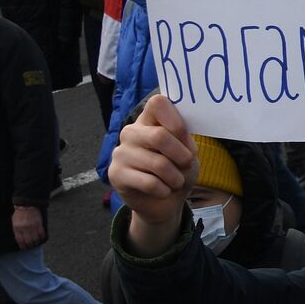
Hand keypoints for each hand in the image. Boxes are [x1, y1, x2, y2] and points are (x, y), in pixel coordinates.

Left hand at [12, 205, 43, 248]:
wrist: (26, 205)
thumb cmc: (20, 214)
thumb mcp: (14, 222)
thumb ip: (17, 230)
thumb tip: (19, 238)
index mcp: (17, 228)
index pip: (20, 240)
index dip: (22, 245)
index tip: (24, 248)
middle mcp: (24, 228)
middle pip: (28, 241)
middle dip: (29, 245)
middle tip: (31, 245)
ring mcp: (32, 226)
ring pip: (35, 238)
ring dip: (36, 242)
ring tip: (36, 242)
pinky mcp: (38, 224)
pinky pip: (41, 233)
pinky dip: (42, 236)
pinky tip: (41, 237)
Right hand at [109, 95, 199, 250]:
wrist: (164, 200)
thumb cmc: (177, 169)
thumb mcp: (188, 152)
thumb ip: (184, 139)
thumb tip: (181, 132)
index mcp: (149, 119)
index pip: (158, 103)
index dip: (176, 120)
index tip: (184, 135)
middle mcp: (131, 132)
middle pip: (160, 136)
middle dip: (182, 155)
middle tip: (187, 165)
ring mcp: (120, 152)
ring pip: (158, 164)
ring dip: (176, 177)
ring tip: (175, 181)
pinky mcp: (116, 174)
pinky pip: (149, 182)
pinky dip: (164, 190)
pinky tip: (163, 190)